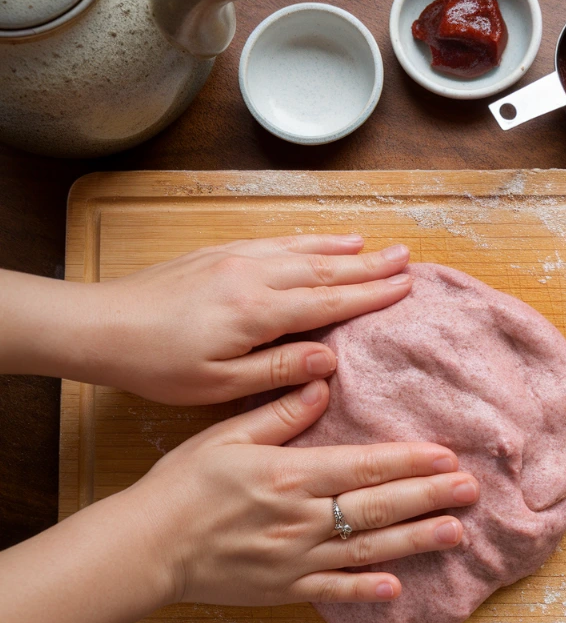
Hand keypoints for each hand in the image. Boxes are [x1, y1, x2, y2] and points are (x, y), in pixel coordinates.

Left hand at [84, 233, 411, 403]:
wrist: (103, 326)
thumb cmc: (159, 364)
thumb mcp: (220, 384)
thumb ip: (278, 369)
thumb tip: (329, 358)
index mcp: (257, 311)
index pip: (329, 300)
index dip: (370, 294)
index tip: (404, 287)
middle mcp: (253, 275)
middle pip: (325, 267)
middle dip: (369, 264)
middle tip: (406, 258)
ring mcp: (236, 258)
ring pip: (302, 249)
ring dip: (342, 247)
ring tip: (374, 244)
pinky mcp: (220, 253)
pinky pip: (275, 241)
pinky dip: (305, 239)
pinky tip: (318, 239)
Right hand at [132, 379, 478, 605]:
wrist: (147, 546)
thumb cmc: (183, 484)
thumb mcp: (226, 436)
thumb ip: (278, 414)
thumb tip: (321, 383)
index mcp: (290, 475)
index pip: (363, 467)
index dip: (408, 462)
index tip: (445, 455)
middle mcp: (301, 518)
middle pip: (377, 506)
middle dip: (428, 496)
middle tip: (470, 489)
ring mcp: (296, 558)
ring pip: (368, 549)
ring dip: (415, 540)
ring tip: (455, 532)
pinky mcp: (284, 589)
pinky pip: (333, 591)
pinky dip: (366, 589)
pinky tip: (399, 586)